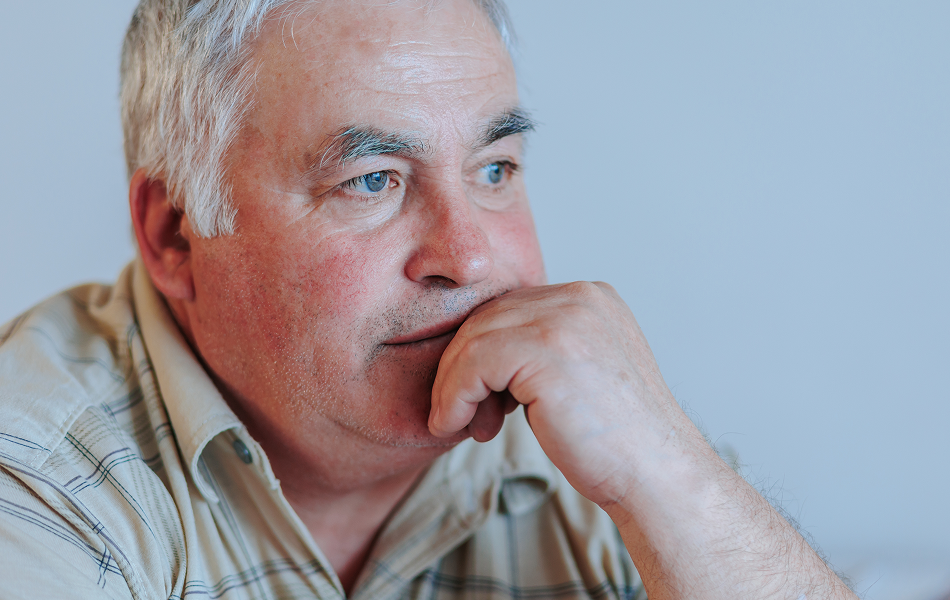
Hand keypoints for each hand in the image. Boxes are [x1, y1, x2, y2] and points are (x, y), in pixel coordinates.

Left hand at [428, 281, 681, 505]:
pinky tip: (455, 425)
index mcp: (591, 297)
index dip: (481, 353)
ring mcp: (565, 318)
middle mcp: (580, 296)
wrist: (656, 476)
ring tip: (458, 425)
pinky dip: (452, 396)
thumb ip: (541, 351)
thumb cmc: (616, 442)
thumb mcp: (578, 375)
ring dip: (452, 386)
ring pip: (474, 339)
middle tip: (461, 415)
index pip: (511, 308)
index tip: (476, 399)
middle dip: (463, 368)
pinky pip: (472, 363)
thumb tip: (478, 356)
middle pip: (488, 318)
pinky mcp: (545, 348)